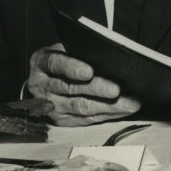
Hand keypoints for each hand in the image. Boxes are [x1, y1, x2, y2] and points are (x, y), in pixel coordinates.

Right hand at [26, 44, 141, 125]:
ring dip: (107, 106)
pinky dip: (106, 115)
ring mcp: (50, 106)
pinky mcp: (61, 121)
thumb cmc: (63, 59)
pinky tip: (122, 111)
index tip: (89, 72)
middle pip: (71, 88)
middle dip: (97, 89)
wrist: (43, 81)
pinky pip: (85, 119)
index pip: (56, 64)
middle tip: (117, 90)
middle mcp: (42, 86)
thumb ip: (80, 51)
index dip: (72, 68)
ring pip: (80, 107)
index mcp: (42, 62)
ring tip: (129, 103)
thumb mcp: (65, 48)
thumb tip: (110, 57)